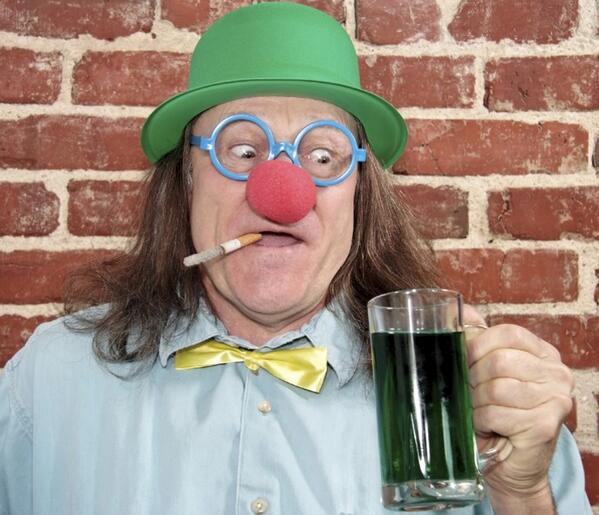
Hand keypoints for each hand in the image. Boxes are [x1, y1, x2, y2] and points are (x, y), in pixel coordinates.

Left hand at [463, 306, 573, 508]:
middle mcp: (557, 374)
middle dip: (474, 379)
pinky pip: (497, 413)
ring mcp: (556, 400)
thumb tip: (456, 310)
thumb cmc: (497, 415)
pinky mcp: (546, 426)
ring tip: (481, 411)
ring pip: (496, 388)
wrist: (511, 465)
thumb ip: (475, 339)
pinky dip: (482, 421)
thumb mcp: (486, 371)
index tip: (465, 361)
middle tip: (472, 394)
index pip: (508, 333)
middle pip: (499, 360)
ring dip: (477, 403)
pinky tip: (487, 426)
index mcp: (543, 354)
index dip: (478, 345)